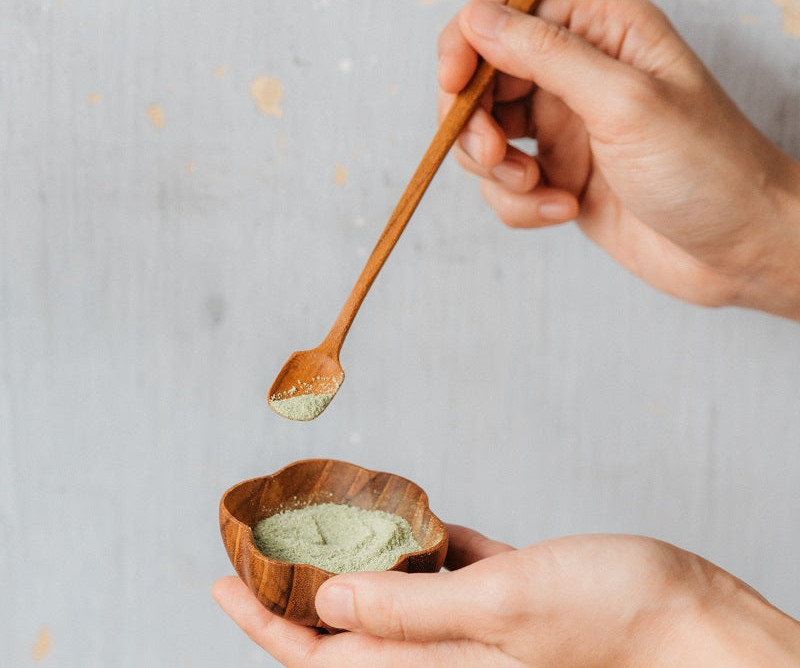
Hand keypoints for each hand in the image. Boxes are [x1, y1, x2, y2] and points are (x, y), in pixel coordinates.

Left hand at [212, 525, 799, 666]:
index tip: (219, 583)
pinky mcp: (505, 596)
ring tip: (323, 521)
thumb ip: (411, 612)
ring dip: (357, 561)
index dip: (265, 623)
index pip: (325, 656)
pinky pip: (444, 570)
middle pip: (348, 629)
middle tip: (257, 548)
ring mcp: (477, 627)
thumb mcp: (502, 605)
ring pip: (394, 596)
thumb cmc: (607, 617)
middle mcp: (449, 655)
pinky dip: (419, 545)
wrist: (687, 618)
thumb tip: (328, 603)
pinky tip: (408, 514)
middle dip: (297, 593)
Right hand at [438, 0, 799, 319]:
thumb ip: (546, 56)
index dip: (467, 45)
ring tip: (539, 187)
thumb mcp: (625, 101)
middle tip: (494, 153)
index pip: (506, 13)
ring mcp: (565, 128)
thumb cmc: (707, 167)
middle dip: (475, 121)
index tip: (453, 86)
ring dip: (497, 169)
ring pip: (485, 136)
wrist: (738, 249)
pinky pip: (505, 185)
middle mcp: (577, 74)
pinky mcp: (558, 176)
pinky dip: (521, 203)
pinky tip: (563, 211)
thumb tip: (477, 19)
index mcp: (600, 31)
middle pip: (482, 78)